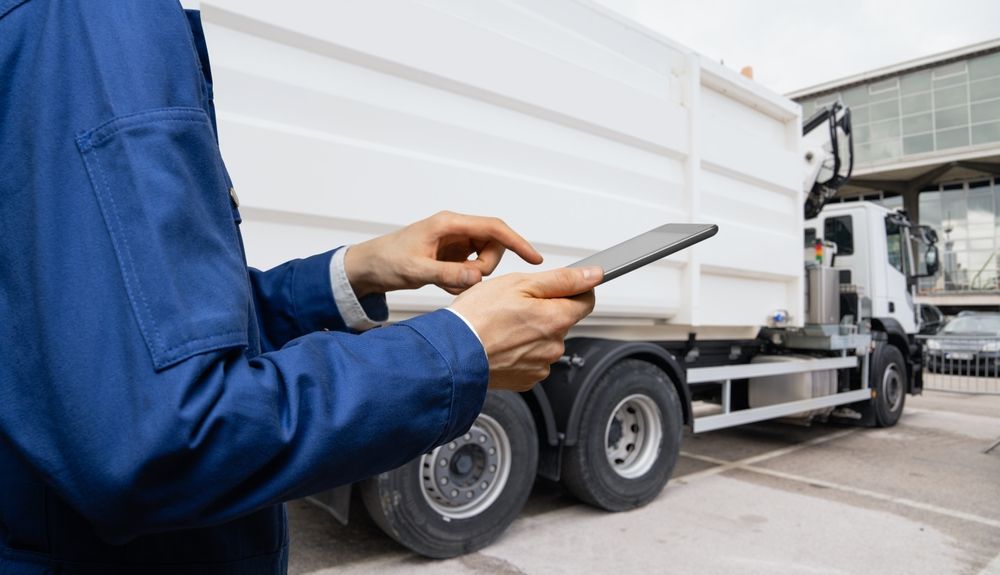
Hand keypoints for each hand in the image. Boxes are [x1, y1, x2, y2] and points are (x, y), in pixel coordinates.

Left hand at [344, 211, 542, 296]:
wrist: (368, 268)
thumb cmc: (386, 261)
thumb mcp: (416, 270)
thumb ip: (448, 274)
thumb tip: (477, 276)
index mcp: (449, 224)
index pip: (493, 228)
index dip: (517, 242)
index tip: (534, 258)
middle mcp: (455, 230)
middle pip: (493, 246)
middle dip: (484, 268)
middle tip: (462, 281)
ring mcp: (454, 243)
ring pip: (484, 260)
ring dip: (472, 277)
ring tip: (446, 283)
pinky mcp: (452, 256)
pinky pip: (471, 270)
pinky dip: (463, 281)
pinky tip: (443, 284)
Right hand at [450, 266, 601, 391]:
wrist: (452, 355)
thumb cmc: (477, 318)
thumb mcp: (520, 284)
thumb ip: (562, 279)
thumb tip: (593, 275)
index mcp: (556, 319)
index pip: (586, 300)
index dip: (574, 289)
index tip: (560, 286)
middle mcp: (554, 346)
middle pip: (561, 321)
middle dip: (544, 311)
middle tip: (515, 306)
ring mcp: (540, 365)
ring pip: (545, 341)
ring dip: (531, 332)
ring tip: (503, 326)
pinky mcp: (526, 379)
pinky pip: (531, 359)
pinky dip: (520, 351)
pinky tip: (501, 343)